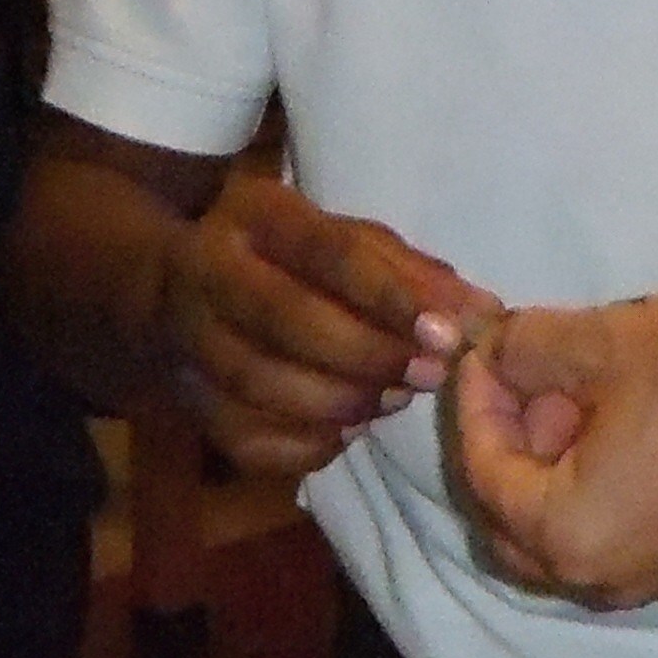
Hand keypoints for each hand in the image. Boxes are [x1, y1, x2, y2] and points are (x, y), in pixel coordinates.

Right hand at [164, 176, 498, 479]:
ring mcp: (185, 338)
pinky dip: (306, 444)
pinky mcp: (185, 400)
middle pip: (284, 317)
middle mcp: (206, 270)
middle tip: (426, 375)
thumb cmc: (291, 257)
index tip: (447, 333)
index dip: (391, 295)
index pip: (328, 251)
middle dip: (367, 354)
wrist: (173, 285)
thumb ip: (414, 274)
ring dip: (341, 401)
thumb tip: (484, 315)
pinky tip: (347, 429)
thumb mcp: (347, 238)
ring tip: (392, 399)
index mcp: (257, 214)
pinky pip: (245, 438)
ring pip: (259, 383)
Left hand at [448, 293, 657, 606]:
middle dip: (506, 439)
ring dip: (551, 462)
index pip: (482, 469)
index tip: (488, 343)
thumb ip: (530, 347)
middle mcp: (597, 579)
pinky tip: (617, 423)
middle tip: (526, 370)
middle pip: (510, 514)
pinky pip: (608, 535)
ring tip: (574, 388)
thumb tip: (490, 346)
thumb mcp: (612, 341)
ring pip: (559, 528)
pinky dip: (593, 485)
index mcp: (566, 536)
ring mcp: (648, 581)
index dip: (474, 398)